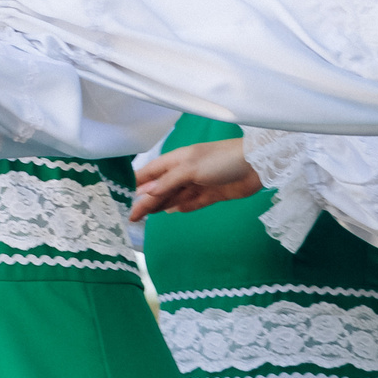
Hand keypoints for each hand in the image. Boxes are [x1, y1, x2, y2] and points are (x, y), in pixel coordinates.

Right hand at [129, 139, 260, 220]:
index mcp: (176, 160)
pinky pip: (191, 203)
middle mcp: (184, 172)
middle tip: (132, 217)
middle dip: (146, 200)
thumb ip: (168, 182)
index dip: (136, 184)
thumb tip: (146, 194)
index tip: (122, 197)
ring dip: (161, 205)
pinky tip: (172, 212)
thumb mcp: (189, 168)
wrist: (255, 166)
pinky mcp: (211, 195)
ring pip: (174, 196)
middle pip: (160, 188)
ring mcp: (198, 183)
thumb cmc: (220, 161)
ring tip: (145, 217)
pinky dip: (181, 207)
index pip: (150, 173)